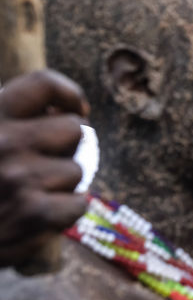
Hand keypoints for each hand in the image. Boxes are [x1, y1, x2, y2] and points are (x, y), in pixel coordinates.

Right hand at [0, 70, 88, 266]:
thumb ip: (15, 121)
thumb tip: (70, 111)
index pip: (43, 84)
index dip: (69, 94)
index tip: (76, 110)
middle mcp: (4, 142)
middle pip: (74, 130)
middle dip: (65, 148)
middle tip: (42, 164)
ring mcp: (20, 178)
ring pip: (77, 170)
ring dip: (60, 184)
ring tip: (28, 194)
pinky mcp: (34, 213)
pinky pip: (79, 203)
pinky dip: (65, 212)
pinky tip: (37, 215)